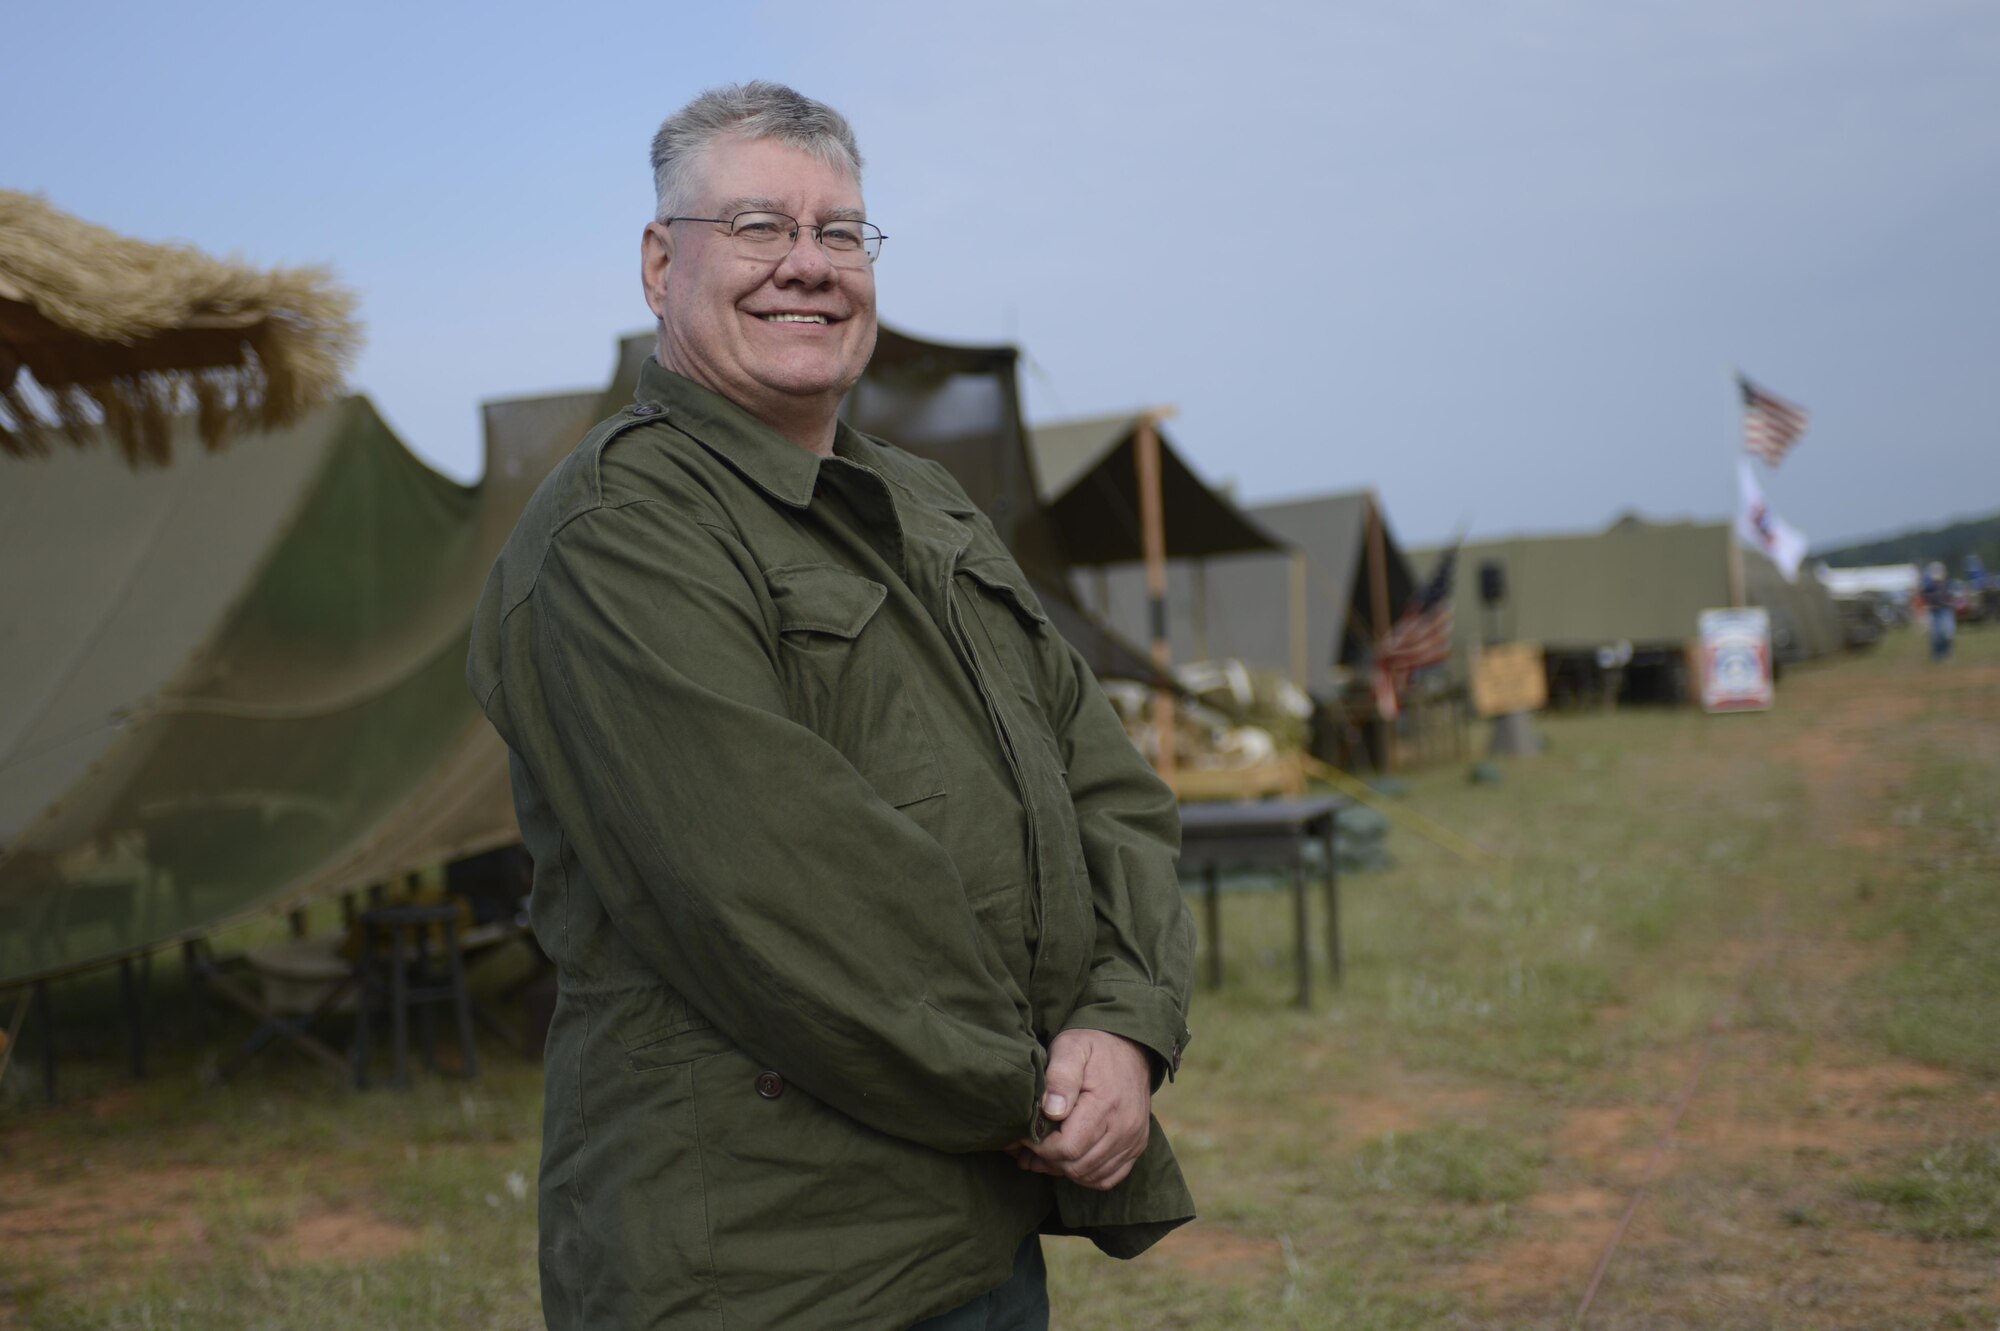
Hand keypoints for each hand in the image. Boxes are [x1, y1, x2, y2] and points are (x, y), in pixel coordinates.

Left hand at [1006, 1028, 1151, 1190]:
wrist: (1131, 1046)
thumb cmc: (1094, 1046)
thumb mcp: (1071, 1047)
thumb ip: (1060, 1076)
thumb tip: (1052, 1111)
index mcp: (1106, 1105)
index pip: (1067, 1148)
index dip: (1040, 1147)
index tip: (1026, 1133)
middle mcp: (1125, 1128)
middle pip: (1077, 1166)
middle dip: (1048, 1160)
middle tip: (1030, 1145)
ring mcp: (1134, 1140)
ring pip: (1090, 1176)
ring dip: (1064, 1169)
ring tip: (1045, 1152)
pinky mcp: (1137, 1146)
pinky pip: (1108, 1178)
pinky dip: (1086, 1174)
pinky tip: (1070, 1158)